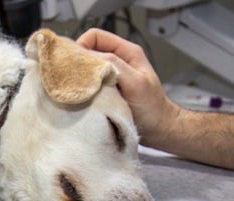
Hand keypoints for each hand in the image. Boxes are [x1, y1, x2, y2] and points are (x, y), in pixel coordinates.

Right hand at [76, 28, 180, 145]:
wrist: (159, 130)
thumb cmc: (152, 108)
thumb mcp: (135, 83)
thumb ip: (115, 66)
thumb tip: (88, 57)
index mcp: (126, 52)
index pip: (95, 36)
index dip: (81, 46)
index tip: (75, 64)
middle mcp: (117, 61)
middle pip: (88, 52)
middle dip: (79, 63)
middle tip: (74, 79)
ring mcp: (111, 76)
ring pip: (87, 69)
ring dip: (81, 79)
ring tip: (80, 90)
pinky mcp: (107, 91)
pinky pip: (89, 85)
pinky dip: (84, 90)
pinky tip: (84, 99)